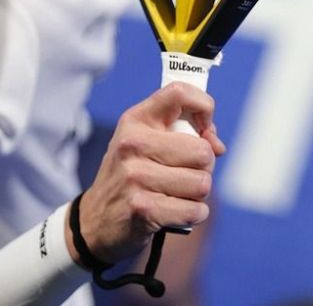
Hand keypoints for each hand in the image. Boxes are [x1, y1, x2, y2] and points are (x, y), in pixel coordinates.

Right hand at [67, 82, 225, 265]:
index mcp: (136, 121)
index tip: (204, 129)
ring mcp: (136, 176)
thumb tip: (217, 146)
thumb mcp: (146, 143)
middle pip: (202, 151)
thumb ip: (185, 134)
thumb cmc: (131, 176)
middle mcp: (133, 144)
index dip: (204, 107)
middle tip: (184, 174)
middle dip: (204, 167)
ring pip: (202, 183)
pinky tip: (175, 212)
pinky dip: (194, 214)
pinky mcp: (143, 208)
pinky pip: (196, 210)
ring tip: (176, 194)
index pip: (180, 93)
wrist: (95, 220)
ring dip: (197, 194)